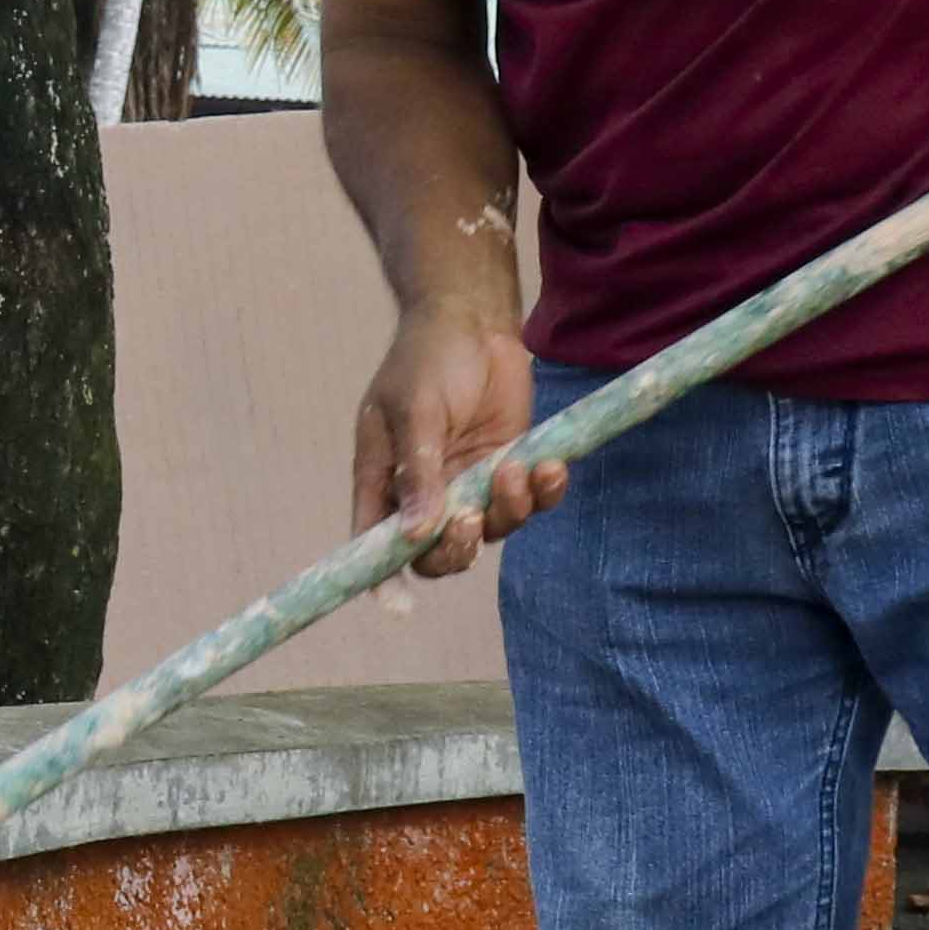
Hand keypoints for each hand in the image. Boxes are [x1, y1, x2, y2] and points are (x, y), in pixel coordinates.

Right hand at [354, 304, 551, 579]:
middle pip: (440, 555)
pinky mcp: (512, 470)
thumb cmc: (427, 358)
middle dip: (459, 547)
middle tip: (473, 515)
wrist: (474, 319)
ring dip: (509, 510)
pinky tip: (552, 465)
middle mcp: (428, 494)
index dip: (382, 582)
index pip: (376, 547)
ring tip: (517, 467)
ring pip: (493, 533)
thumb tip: (416, 532)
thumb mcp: (414, 410)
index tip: (399, 610)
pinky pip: (532, 504)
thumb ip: (418, 470)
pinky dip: (545, 492)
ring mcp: (472, 485)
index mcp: (385, 483)